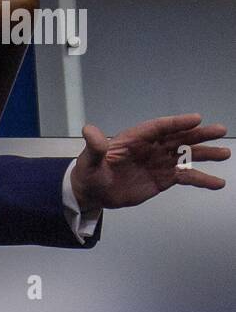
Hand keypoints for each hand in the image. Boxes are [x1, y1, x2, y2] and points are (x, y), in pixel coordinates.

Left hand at [70, 113, 228, 212]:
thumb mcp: (89, 161)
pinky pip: (186, 177)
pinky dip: (202, 180)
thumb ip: (94, 147)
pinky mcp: (164, 178)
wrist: (94, 193)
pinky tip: (217, 183)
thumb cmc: (90, 173)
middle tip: (220, 130)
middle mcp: (151, 147)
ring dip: (206, 154)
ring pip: (186, 155)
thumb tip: (89, 130)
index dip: (176, 123)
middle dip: (199, 134)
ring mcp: (159, 162)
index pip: (158, 127)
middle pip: (178, 137)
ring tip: (225, 154)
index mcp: (135, 139)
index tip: (196, 118)